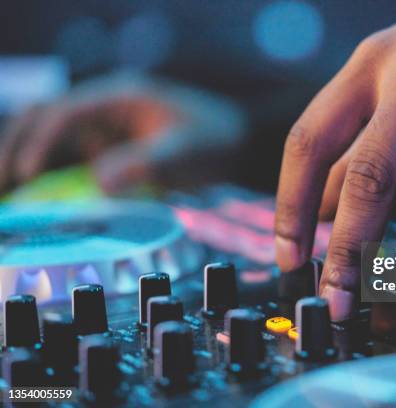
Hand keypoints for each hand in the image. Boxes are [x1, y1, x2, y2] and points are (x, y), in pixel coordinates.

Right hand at [0, 73, 244, 193]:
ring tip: (8, 197)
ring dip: (25, 162)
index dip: (39, 141)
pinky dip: (49, 179)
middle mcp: (104, 110)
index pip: (64, 113)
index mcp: (120, 97)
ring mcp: (104, 130)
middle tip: (1, 184)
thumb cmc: (217, 139)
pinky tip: (35, 202)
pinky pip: (70, 163)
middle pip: (43, 120)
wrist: (239, 145)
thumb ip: (147, 163)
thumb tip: (101, 182)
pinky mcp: (109, 152)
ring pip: (49, 141)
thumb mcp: (186, 150)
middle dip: (15, 147)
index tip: (25, 173)